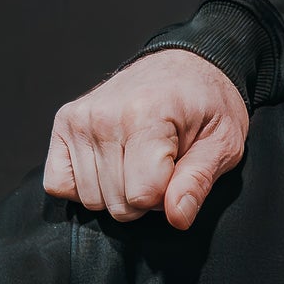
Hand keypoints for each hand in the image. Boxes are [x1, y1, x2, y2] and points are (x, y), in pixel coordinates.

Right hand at [44, 49, 248, 228]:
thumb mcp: (224, 142)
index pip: (144, 196)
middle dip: (145, 199)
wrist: (185, 66)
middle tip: (162, 167)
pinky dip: (85, 186)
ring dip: (118, 193)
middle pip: (117, 203)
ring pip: (90, 199)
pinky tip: (111, 166)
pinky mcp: (64, 124)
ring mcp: (78, 120)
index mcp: (146, 116)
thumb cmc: (208, 104)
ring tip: (139, 162)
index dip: (168, 198)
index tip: (180, 172)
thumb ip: (198, 181)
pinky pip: (59, 184)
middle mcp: (103, 116)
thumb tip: (178, 217)